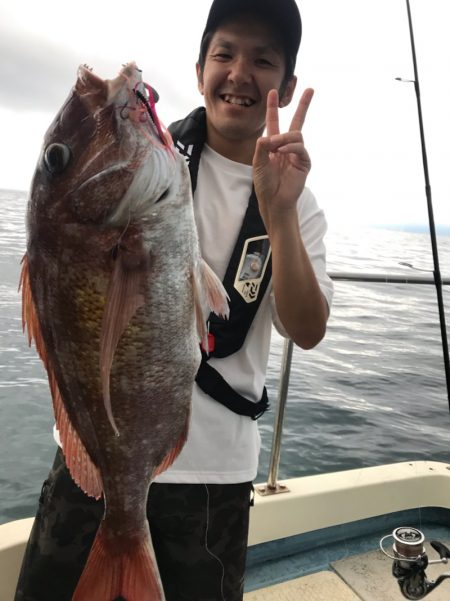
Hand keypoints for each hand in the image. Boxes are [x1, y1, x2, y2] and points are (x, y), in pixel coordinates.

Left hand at [252, 88, 313, 230]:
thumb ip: (261, 147)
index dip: (272, 107)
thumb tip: (269, 136)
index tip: (272, 92)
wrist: (274, 200)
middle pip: (296, 121)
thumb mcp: (258, 163)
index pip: (274, 122)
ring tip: (275, 149)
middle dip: (303, 105)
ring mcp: (297, 153)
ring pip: (295, 135)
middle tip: (310, 89)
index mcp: (274, 145)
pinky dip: (289, 148)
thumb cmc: (265, 184)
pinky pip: (299, 147)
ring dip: (283, 139)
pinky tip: (281, 152)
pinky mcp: (304, 162)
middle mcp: (287, 146)